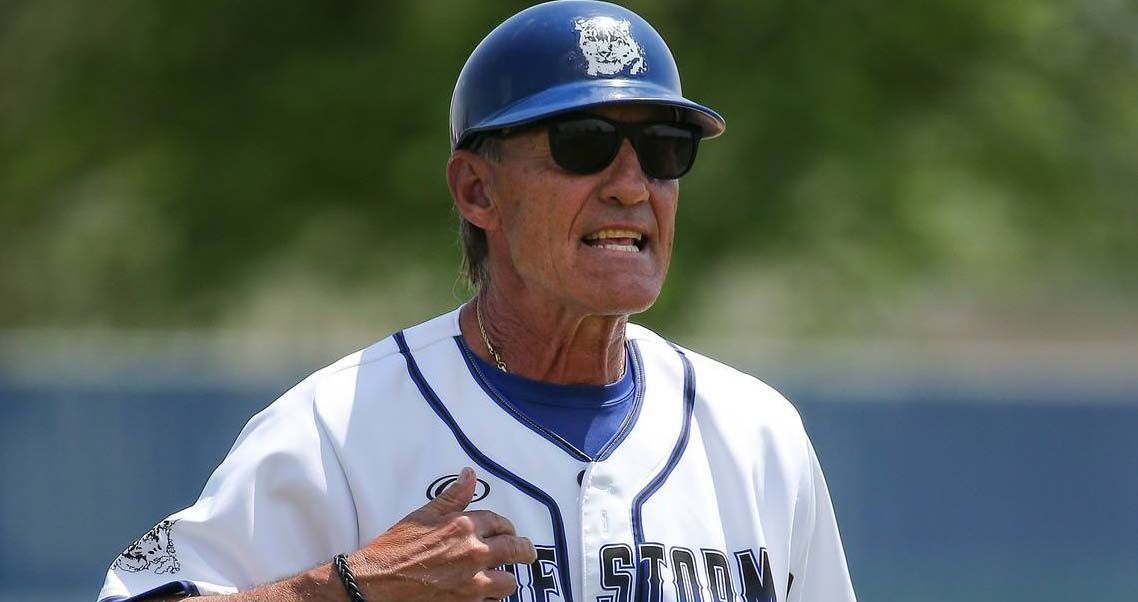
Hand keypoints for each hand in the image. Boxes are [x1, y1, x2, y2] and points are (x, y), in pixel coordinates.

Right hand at [349, 467, 536, 601]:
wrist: (374, 586)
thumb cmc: (393, 550)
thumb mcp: (422, 516)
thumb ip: (452, 498)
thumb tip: (470, 475)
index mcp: (463, 527)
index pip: (501, 522)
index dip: (507, 527)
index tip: (508, 531)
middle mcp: (473, 554)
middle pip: (517, 550)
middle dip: (524, 551)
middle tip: (526, 553)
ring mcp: (472, 584)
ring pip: (508, 582)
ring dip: (505, 578)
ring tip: (500, 576)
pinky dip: (489, 598)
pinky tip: (481, 594)